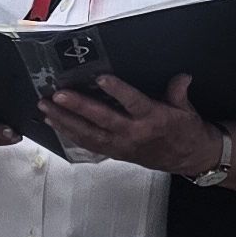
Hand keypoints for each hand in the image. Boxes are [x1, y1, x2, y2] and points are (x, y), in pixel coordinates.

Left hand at [44, 68, 230, 180]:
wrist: (189, 158)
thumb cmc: (186, 131)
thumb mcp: (187, 109)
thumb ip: (179, 91)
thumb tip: (182, 77)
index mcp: (153, 119)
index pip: (133, 103)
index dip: (117, 91)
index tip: (101, 79)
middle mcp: (134, 134)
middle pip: (102, 120)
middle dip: (78, 107)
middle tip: (58, 95)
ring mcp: (122, 146)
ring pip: (89, 134)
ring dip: (65, 121)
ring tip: (46, 107)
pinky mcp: (115, 153)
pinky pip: (88, 144)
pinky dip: (70, 133)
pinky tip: (54, 123)